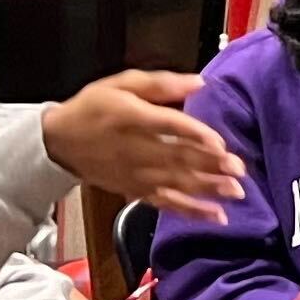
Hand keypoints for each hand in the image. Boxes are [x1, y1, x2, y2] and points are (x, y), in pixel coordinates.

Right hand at [43, 71, 245, 213]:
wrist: (60, 141)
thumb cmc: (95, 107)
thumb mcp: (121, 84)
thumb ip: (160, 84)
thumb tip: (199, 83)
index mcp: (132, 117)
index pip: (167, 127)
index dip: (193, 135)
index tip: (219, 143)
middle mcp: (135, 149)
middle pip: (176, 158)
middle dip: (210, 166)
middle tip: (239, 170)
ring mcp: (136, 174)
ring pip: (176, 183)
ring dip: (207, 189)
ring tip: (235, 193)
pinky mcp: (136, 191)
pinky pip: (167, 203)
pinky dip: (192, 211)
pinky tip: (217, 216)